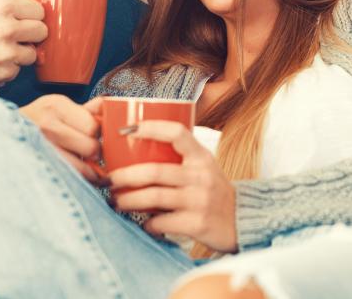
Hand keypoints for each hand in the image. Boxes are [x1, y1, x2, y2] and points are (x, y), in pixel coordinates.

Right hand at [0, 0, 46, 85]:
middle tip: (18, 36)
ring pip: (33, 53)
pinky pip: (18, 69)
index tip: (25, 20)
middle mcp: (7, 28)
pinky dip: (9, 68)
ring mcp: (7, 52)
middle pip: (42, 31)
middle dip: (33, 34)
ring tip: (3, 50)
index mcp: (3, 7)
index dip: (33, 16)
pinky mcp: (5, 71)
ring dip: (22, 54)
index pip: (39, 10)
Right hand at [19, 96, 103, 182]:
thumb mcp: (57, 107)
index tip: (95, 137)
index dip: (98, 134)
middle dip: (95, 152)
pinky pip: (71, 180)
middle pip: (91, 147)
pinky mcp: (38, 169)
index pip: (94, 126)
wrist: (0, 135)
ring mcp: (41, 148)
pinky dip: (78, 181)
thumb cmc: (34, 121)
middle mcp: (47, 125)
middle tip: (89, 153)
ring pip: (83, 169)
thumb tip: (110, 106)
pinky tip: (76, 176)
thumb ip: (85, 109)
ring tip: (86, 167)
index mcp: (56, 105)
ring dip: (89, 170)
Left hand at [108, 121, 237, 252]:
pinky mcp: (198, 224)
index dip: (150, 128)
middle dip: (124, 176)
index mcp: (201, 156)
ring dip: (128, 200)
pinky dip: (147, 223)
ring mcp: (200, 200)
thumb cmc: (212, 190)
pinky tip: (142, 223)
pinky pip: (162, 222)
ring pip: (154, 197)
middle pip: (154, 171)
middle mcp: (201, 175)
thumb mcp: (202, 167)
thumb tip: (134, 150)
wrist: (243, 222)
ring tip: (115, 201)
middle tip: (108, 180)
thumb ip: (178, 157)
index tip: (126, 129)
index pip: (176, 132)